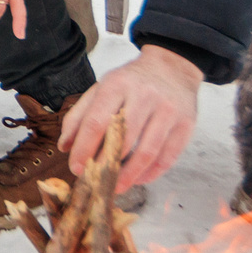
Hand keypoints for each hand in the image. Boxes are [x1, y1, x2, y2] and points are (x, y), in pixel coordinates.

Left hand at [61, 45, 201, 192]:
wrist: (172, 66)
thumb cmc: (131, 81)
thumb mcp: (101, 89)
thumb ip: (79, 116)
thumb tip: (65, 147)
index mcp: (117, 85)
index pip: (96, 122)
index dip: (84, 149)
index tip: (76, 168)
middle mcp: (144, 95)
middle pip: (122, 140)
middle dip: (106, 166)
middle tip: (96, 182)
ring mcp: (168, 110)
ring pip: (147, 153)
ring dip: (129, 176)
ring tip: (116, 186)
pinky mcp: (186, 123)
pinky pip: (167, 157)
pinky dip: (151, 173)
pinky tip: (139, 179)